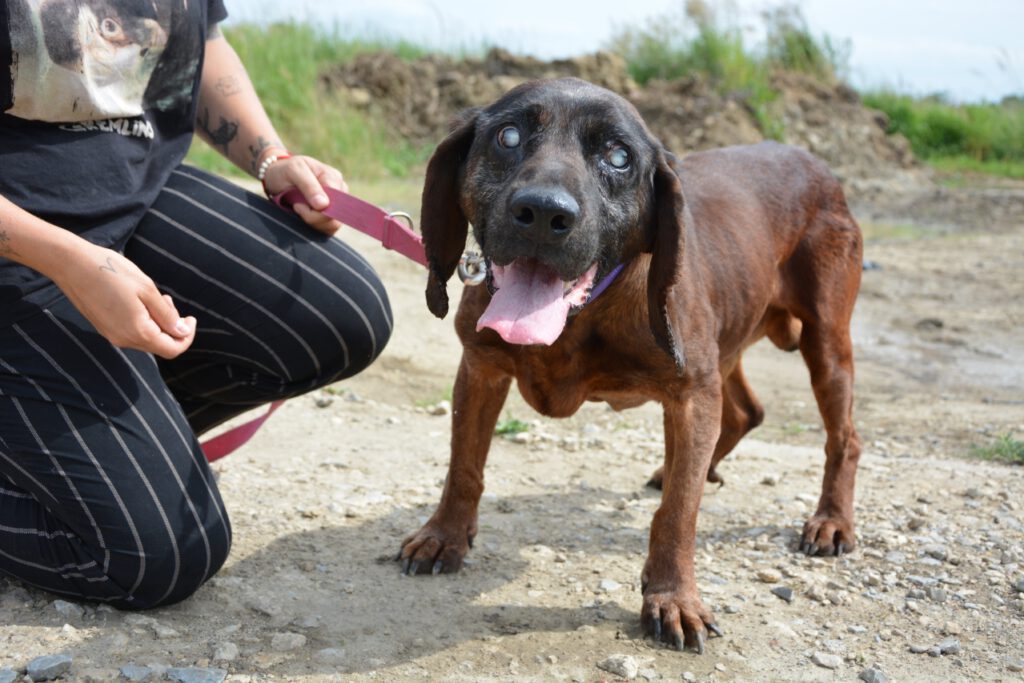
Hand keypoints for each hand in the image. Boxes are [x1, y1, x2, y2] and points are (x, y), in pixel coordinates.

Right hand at [53, 242, 195, 358]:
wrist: (71, 264)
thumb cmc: (111, 272)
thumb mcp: (147, 290)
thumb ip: (167, 315)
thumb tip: (182, 332)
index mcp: (138, 333)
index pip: (173, 349)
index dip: (187, 337)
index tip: (191, 318)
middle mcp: (123, 340)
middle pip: (160, 346)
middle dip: (173, 328)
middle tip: (170, 301)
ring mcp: (112, 335)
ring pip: (146, 339)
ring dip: (158, 323)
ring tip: (155, 298)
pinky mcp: (104, 328)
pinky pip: (132, 332)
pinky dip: (144, 321)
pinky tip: (139, 301)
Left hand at [262, 155, 346, 235]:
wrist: (276, 177)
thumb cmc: (285, 170)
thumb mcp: (294, 170)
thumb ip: (309, 186)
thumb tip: (324, 205)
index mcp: (334, 178)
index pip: (336, 204)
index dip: (318, 210)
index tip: (298, 205)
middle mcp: (339, 193)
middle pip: (335, 217)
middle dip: (314, 218)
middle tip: (297, 207)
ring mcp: (335, 206)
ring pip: (331, 226)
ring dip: (312, 223)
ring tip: (298, 209)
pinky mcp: (328, 217)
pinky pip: (327, 230)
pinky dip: (312, 227)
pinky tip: (302, 216)